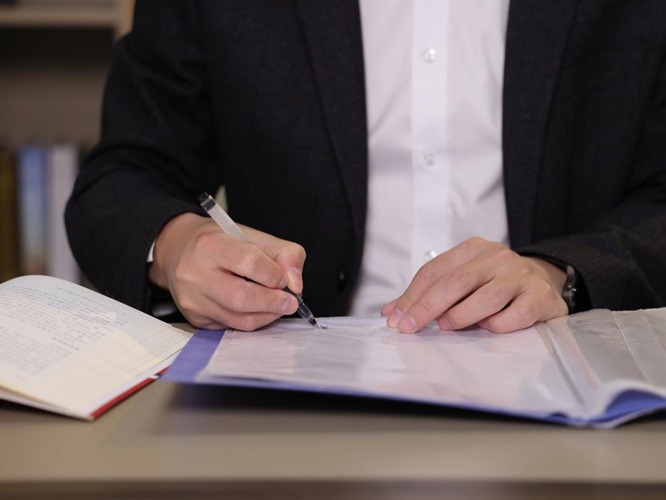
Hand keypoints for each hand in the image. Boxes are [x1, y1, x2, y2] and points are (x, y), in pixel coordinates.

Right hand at [148, 213, 305, 330]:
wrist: (176, 250)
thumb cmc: (219, 242)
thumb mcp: (251, 235)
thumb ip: (283, 254)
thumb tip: (296, 285)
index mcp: (210, 244)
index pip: (249, 262)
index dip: (274, 274)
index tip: (284, 278)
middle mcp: (195, 273)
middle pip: (242, 298)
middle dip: (274, 303)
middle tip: (290, 302)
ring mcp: (193, 300)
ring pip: (239, 320)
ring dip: (267, 315)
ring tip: (277, 305)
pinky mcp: (196, 318)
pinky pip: (232, 327)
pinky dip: (252, 321)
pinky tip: (257, 309)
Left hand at [381, 237, 567, 333]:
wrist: (546, 281)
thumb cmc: (494, 284)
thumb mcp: (462, 281)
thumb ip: (429, 295)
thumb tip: (391, 313)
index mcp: (473, 249)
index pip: (435, 271)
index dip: (412, 296)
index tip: (396, 318)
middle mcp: (497, 257)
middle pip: (456, 282)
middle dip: (427, 307)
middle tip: (409, 327)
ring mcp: (521, 275)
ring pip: (486, 298)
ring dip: (461, 316)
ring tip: (446, 327)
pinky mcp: (541, 296)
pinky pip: (515, 315)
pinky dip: (497, 326)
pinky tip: (489, 328)